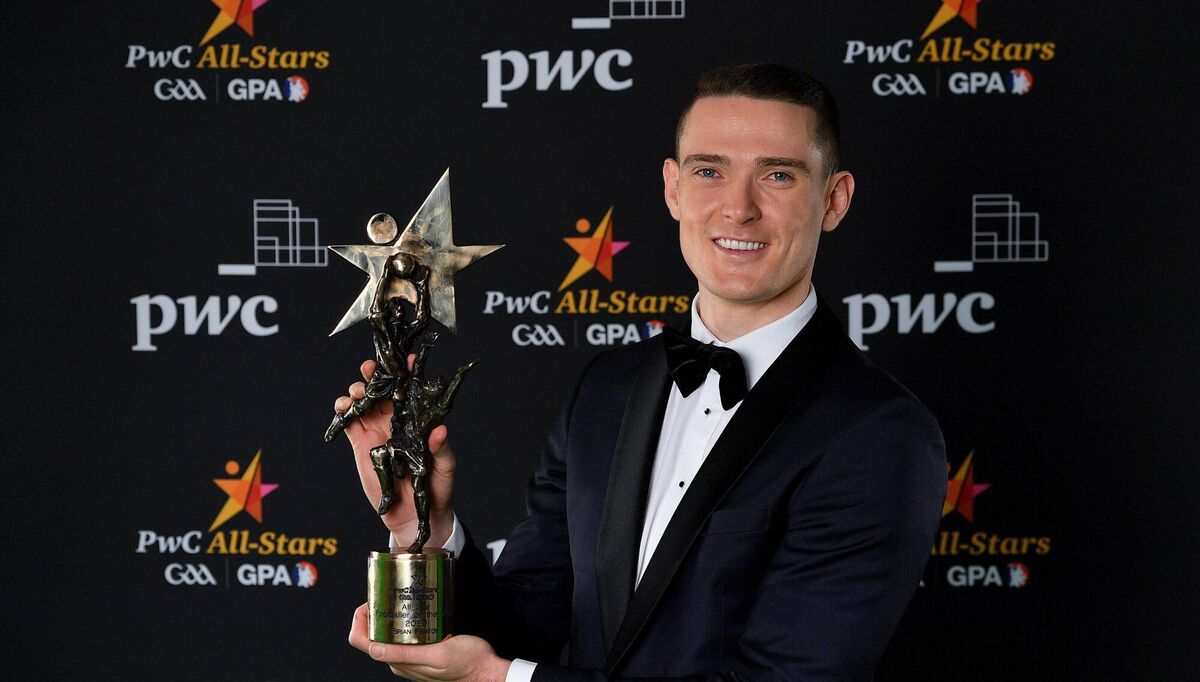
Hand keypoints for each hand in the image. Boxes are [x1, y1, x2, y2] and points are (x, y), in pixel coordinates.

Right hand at [333, 359, 456, 546]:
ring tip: (357, 392)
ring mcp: (377, 432)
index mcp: (416, 421)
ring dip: (357, 390)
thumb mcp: (445, 468)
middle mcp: (396, 422)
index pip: (411, 391)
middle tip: (370, 368)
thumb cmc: (437, 489)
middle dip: (375, 375)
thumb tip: (440, 431)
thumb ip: (441, 450)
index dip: (407, 373)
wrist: (416, 516)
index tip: (407, 360)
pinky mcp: (361, 445)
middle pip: (382, 390)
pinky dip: (343, 411)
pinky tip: (343, 406)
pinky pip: (349, 423)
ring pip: (363, 402)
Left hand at [348, 603, 508, 680]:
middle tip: (382, 593)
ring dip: (385, 616)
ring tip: (394, 598)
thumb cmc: (467, 663)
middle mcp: (401, 662)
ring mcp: (410, 658)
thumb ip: (405, 655)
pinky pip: (402, 637)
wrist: (485, 671)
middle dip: (372, 613)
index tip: (368, 602)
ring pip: (386, 635)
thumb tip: (373, 649)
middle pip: (372, 635)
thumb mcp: (437, 654)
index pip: (363, 642)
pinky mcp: (421, 652)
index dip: (359, 620)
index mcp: (399, 663)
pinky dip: (399, 622)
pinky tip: (411, 610)